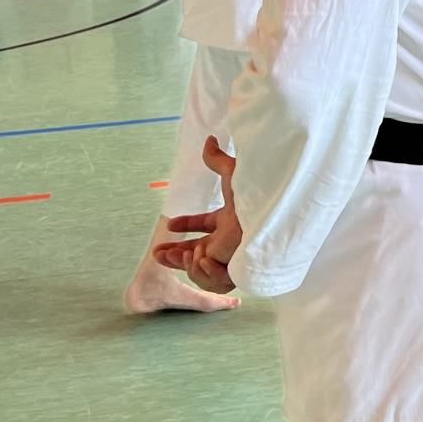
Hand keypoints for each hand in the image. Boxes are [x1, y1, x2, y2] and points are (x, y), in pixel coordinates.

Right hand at [153, 137, 240, 292]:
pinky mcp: (234, 271)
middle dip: (174, 255)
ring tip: (190, 252)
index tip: (169, 223)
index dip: (186, 225)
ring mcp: (231, 257)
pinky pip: (214, 282)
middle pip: (197, 252)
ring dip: (189, 264)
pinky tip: (203, 258)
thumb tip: (210, 138)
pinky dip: (203, 272)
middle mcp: (228, 240)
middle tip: (156, 254)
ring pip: (202, 270)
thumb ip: (217, 160)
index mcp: (228, 219)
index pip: (205, 226)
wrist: (267, 213)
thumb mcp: (232, 174)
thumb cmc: (253, 192)